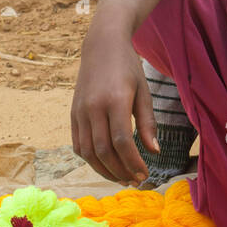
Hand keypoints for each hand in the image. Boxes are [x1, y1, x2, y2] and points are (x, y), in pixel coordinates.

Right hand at [70, 25, 156, 185]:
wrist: (102, 46)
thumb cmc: (128, 68)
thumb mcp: (144, 91)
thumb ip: (148, 122)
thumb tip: (154, 152)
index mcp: (115, 100)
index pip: (122, 141)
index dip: (133, 162)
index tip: (144, 174)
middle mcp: (94, 107)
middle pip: (104, 151)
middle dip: (120, 171)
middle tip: (135, 181)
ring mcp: (80, 111)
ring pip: (88, 152)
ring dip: (105, 170)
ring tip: (121, 178)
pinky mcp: (73, 114)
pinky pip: (78, 144)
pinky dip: (91, 159)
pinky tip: (105, 165)